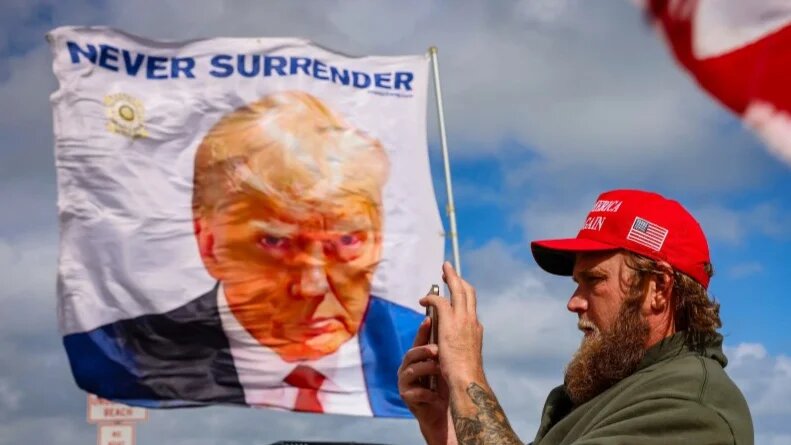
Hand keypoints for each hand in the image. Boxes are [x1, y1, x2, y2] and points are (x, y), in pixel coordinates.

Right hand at [398, 313, 455, 444]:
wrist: (444, 412)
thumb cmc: (445, 386)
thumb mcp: (446, 366)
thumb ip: (445, 350)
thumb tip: (456, 326)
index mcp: (416, 358)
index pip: (418, 341)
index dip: (422, 330)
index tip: (428, 319)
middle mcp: (407, 367)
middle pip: (411, 354)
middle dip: (423, 350)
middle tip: (437, 350)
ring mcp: (404, 382)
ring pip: (411, 371)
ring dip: (427, 369)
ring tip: (440, 370)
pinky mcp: (406, 396)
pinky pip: (414, 391)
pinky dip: (427, 392)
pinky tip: (436, 395)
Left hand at [422, 262, 484, 388]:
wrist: (466, 378)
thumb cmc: (463, 374)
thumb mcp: (463, 356)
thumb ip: (458, 347)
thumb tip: (450, 346)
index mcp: (475, 329)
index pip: (471, 306)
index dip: (464, 295)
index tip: (458, 290)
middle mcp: (472, 320)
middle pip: (468, 291)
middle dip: (458, 279)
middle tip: (449, 270)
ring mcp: (463, 319)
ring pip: (458, 289)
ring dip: (450, 277)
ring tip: (443, 271)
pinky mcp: (450, 320)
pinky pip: (439, 301)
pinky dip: (431, 297)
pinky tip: (423, 299)